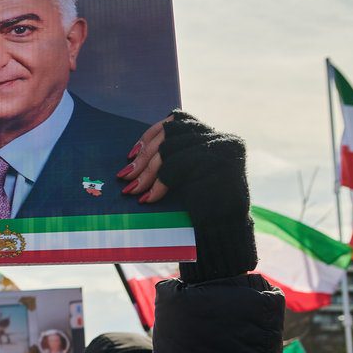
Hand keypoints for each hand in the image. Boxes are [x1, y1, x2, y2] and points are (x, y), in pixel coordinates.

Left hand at [119, 111, 254, 282]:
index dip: (150, 136)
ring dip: (147, 171)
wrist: (227, 231)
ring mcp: (222, 148)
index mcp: (213, 137)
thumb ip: (172, 158)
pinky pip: (177, 166)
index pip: (177, 121)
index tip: (130, 155)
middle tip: (125, 176)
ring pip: (170, 149)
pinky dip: (159, 183)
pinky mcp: (219, 162)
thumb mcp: (186, 176)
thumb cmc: (203, 208)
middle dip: (144, 157)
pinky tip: (149, 198)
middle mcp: (221, 138)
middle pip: (170, 134)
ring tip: (133, 190)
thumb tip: (134, 156)